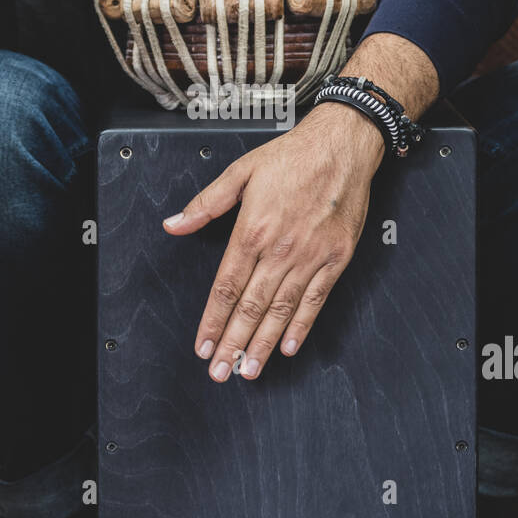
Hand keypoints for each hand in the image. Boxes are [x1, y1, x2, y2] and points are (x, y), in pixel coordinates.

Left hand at [162, 102, 384, 379]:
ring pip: (281, 310)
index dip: (213, 320)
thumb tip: (174, 223)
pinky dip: (301, 326)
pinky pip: (315, 300)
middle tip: (220, 371)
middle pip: (251, 306)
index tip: (202, 345)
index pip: (226, 286)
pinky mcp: (336, 259)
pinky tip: (288, 346)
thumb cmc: (293, 156)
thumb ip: (206, 204)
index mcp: (253, 230)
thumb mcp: (241, 172)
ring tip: (249, 370)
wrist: (343, 145)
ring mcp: (310, 257)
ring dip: (263, 344)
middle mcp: (281, 249)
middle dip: (233, 343)